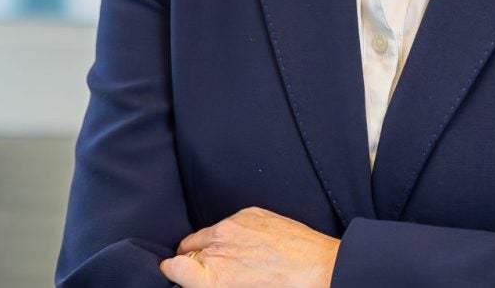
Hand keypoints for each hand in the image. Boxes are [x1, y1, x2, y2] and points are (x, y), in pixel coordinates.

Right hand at [160, 207, 340, 287]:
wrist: (321, 271)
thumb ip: (210, 284)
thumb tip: (193, 277)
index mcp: (213, 277)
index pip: (173, 266)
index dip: (174, 270)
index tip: (177, 273)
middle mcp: (217, 247)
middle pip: (186, 248)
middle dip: (193, 259)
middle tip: (210, 271)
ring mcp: (232, 226)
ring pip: (207, 233)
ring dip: (212, 245)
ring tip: (235, 259)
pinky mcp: (249, 213)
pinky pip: (229, 222)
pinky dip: (233, 233)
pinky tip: (251, 246)